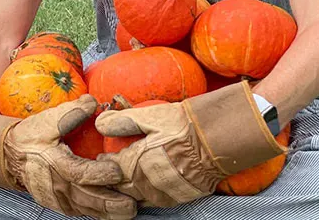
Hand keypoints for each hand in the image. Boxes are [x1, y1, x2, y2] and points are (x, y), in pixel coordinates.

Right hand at [0, 95, 137, 218]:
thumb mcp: (47, 121)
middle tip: (131, 206)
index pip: (79, 172)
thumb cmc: (31, 137)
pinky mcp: (60, 204)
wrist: (10, 156)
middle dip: (109, 204)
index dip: (99, 173)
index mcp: (54, 163)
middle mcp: (56, 185)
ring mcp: (58, 198)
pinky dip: (97, 213)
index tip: (117, 171)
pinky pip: (80, 211)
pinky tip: (114, 213)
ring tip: (129, 212)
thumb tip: (92, 102)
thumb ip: (70, 112)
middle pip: (85, 198)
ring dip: (107, 212)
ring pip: (85, 208)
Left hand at [94, 81, 283, 207]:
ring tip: (127, 178)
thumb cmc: (184, 125)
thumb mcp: (152, 117)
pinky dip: (146, 195)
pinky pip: (154, 202)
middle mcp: (147, 184)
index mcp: (137, 163)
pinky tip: (146, 185)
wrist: (219, 142)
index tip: (102, 158)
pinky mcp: (177, 199)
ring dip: (128, 189)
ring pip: (136, 198)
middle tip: (110, 171)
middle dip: (113, 180)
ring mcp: (163, 194)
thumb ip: (123, 121)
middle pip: (121, 188)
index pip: (112, 170)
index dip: (104, 164)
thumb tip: (100, 122)